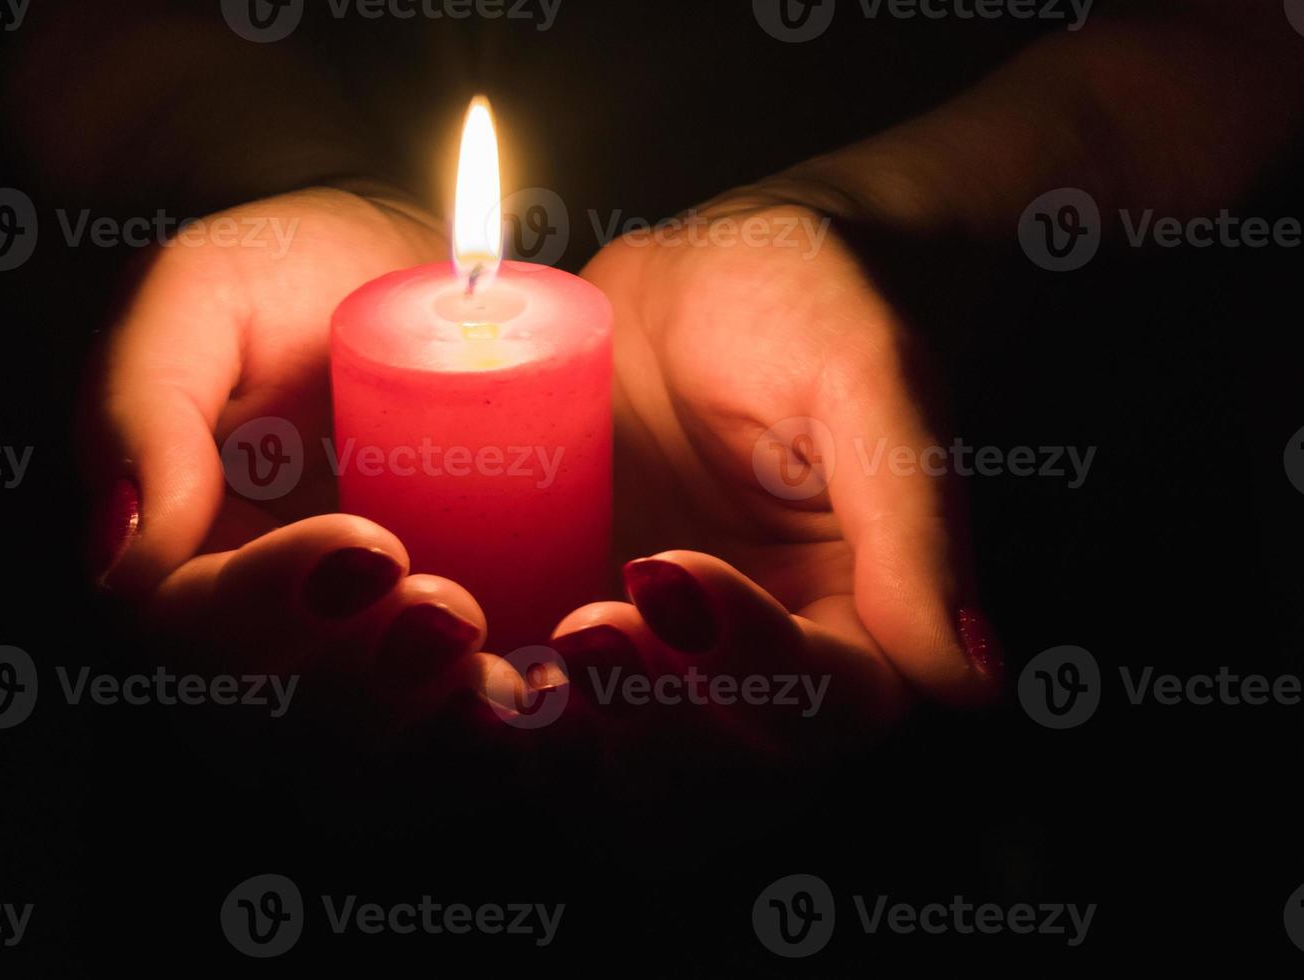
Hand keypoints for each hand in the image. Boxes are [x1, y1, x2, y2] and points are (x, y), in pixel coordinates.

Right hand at [88, 187, 492, 717]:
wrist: (428, 280)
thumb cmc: (302, 275)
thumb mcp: (204, 293)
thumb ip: (144, 400)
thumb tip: (124, 556)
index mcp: (186, 555)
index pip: (191, 626)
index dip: (271, 606)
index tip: (372, 545)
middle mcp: (266, 628)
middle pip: (287, 717)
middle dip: (371, 681)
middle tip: (455, 613)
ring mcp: (360, 656)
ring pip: (374, 751)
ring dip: (442, 730)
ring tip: (518, 682)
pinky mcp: (457, 661)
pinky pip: (467, 740)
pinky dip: (510, 737)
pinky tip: (561, 705)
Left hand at [540, 200, 1000, 750]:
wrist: (707, 281)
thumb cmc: (807, 305)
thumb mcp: (868, 375)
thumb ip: (914, 520)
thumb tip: (971, 679)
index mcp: (860, 628)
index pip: (823, 704)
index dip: (744, 664)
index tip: (662, 571)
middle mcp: (760, 677)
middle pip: (716, 783)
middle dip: (642, 731)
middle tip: (574, 637)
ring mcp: (658, 674)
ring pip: (620, 791)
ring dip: (558, 752)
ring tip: (496, 670)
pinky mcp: (568, 645)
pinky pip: (536, 732)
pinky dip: (488, 724)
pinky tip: (442, 661)